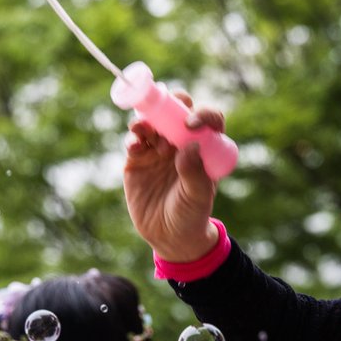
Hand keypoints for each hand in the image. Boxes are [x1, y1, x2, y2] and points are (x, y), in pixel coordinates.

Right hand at [122, 90, 223, 261]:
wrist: (168, 236)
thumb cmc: (191, 215)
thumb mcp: (197, 198)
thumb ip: (195, 174)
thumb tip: (190, 145)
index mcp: (204, 148)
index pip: (208, 120)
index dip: (202, 115)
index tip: (192, 124)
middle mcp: (181, 143)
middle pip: (177, 111)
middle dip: (169, 103)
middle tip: (161, 110)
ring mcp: (158, 150)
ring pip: (152, 123)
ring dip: (146, 120)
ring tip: (142, 130)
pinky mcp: (137, 160)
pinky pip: (134, 142)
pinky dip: (132, 139)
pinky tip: (133, 146)